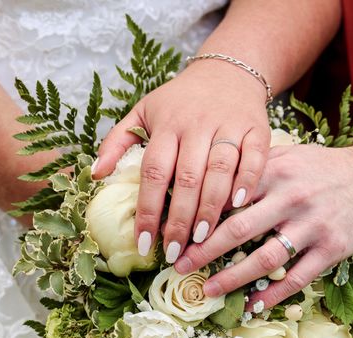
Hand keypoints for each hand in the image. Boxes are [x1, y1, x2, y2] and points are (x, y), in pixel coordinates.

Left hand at [93, 59, 270, 262]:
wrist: (227, 71)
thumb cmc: (180, 100)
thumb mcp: (143, 111)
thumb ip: (117, 141)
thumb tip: (96, 174)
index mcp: (167, 124)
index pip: (154, 173)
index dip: (149, 210)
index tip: (144, 243)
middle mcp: (197, 125)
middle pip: (187, 178)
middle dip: (180, 219)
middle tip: (175, 252)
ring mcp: (228, 126)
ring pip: (220, 171)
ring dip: (211, 207)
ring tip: (202, 240)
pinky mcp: (256, 129)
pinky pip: (253, 158)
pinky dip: (247, 181)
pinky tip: (239, 206)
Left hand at [174, 132, 352, 307]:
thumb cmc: (324, 167)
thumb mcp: (288, 155)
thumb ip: (253, 169)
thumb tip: (212, 187)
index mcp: (275, 172)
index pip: (229, 196)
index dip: (200, 216)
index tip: (177, 232)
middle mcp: (292, 198)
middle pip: (239, 229)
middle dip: (204, 250)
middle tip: (179, 265)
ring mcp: (313, 225)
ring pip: (266, 258)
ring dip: (233, 277)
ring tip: (209, 289)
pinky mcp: (332, 248)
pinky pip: (298, 277)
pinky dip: (274, 294)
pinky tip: (254, 305)